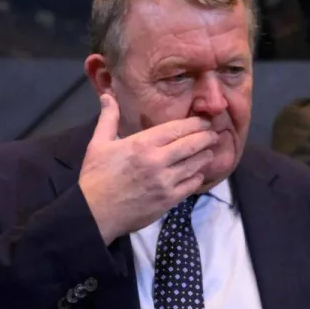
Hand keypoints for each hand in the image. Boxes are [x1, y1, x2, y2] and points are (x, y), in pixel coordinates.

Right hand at [78, 94, 219, 242]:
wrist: (94, 213)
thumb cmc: (96, 177)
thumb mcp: (98, 144)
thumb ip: (108, 118)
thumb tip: (107, 96)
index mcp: (142, 144)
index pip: (176, 129)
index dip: (194, 124)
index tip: (204, 121)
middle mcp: (157, 161)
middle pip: (191, 145)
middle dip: (206, 138)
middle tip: (215, 134)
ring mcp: (165, 182)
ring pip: (194, 165)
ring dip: (204, 156)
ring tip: (210, 151)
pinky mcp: (168, 200)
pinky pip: (190, 185)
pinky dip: (197, 177)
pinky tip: (198, 173)